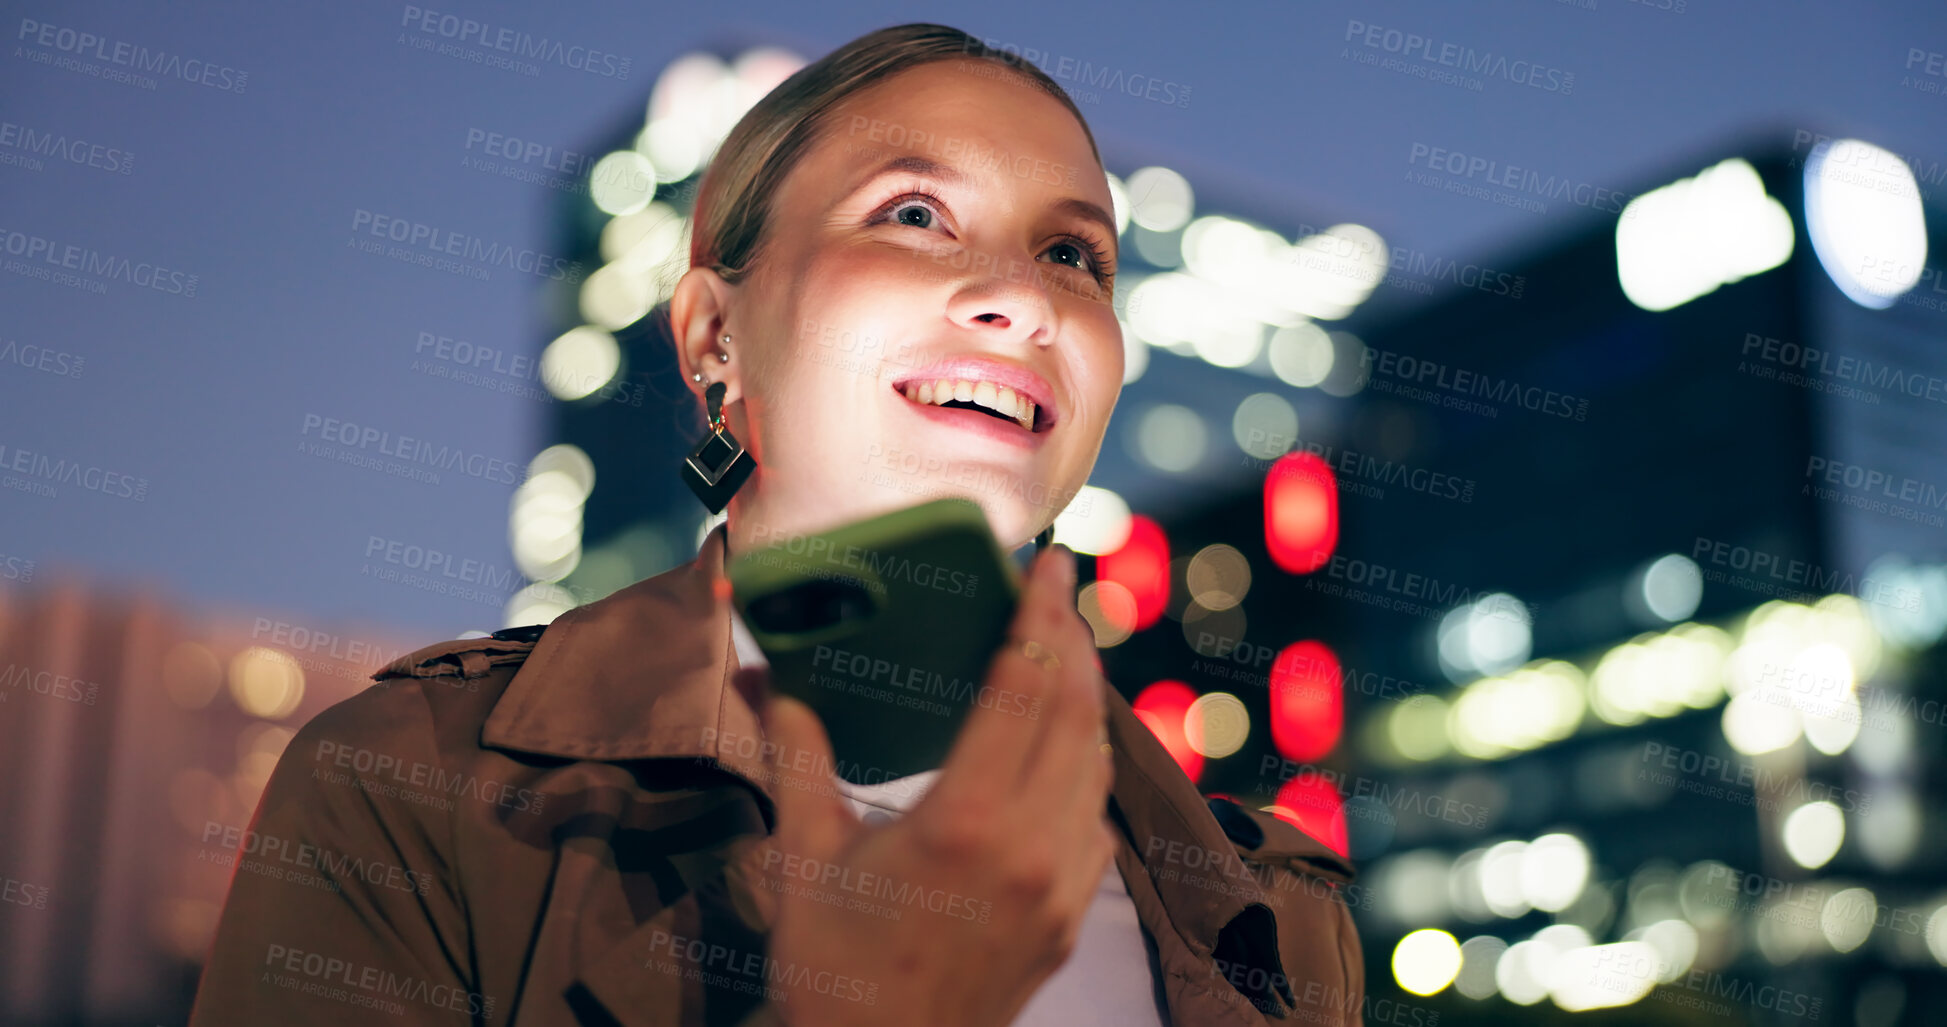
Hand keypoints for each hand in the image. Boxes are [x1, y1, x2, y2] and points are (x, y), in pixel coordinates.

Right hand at [745, 543, 1116, 1026]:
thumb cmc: (834, 967)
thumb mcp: (805, 856)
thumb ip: (796, 756)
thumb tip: (767, 678)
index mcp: (966, 820)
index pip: (1022, 687)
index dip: (1041, 616)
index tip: (1049, 563)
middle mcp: (1031, 846)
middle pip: (1075, 712)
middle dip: (1072, 642)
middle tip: (1056, 593)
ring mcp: (1062, 886)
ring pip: (1094, 764)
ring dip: (1084, 701)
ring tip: (1061, 656)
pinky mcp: (1071, 918)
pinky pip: (1096, 820)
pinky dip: (1085, 769)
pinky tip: (1060, 753)